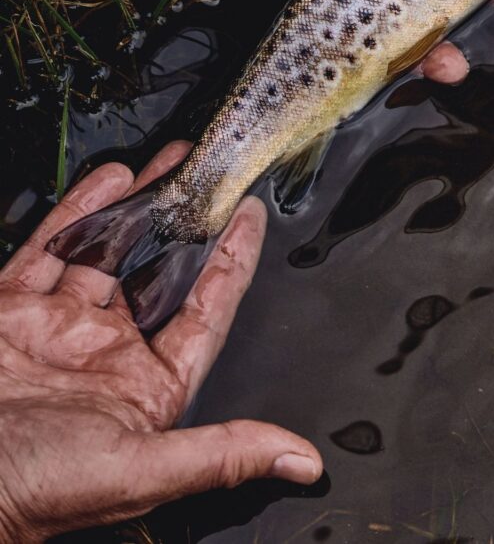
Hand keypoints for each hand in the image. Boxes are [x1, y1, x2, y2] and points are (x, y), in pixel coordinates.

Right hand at [0, 145, 322, 540]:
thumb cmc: (38, 491)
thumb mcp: (142, 471)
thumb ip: (224, 454)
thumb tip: (303, 462)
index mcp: (148, 386)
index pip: (206, 309)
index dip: (232, 260)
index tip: (252, 214)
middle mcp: (106, 352)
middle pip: (155, 269)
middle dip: (182, 221)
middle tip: (205, 172)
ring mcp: (56, 329)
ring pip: (105, 252)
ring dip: (135, 206)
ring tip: (167, 162)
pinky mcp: (9, 314)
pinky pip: (48, 252)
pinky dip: (76, 214)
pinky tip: (108, 180)